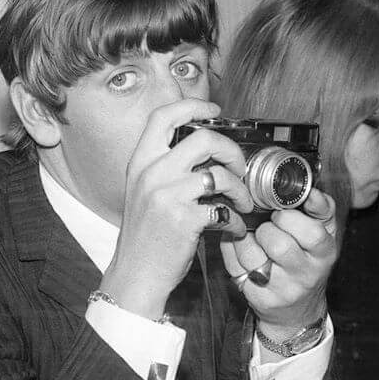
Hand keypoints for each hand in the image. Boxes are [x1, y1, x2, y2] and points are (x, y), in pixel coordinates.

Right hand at [103, 102, 252, 317]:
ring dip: (240, 189)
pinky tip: (232, 228)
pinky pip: (224, 210)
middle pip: (203, 138)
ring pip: (220, 175)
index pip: (164, 116)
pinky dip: (235, 220)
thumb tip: (205, 151)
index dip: (192, 105)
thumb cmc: (145, 235)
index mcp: (140, 162)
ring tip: (242, 202)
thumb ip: (166, 168)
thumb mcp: (145, 191)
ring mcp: (168, 195)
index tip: (214, 111)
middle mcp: (152, 173)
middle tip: (238, 167)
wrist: (136, 273)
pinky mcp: (185, 219)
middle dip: (231, 150)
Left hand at [220, 189, 338, 338]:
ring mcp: (281, 290)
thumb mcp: (323, 234)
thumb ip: (321, 209)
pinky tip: (240, 247)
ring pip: (251, 254)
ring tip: (252, 236)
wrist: (296, 308)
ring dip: (245, 237)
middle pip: (279, 246)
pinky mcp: (259, 299)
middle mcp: (305, 276)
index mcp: (324, 255)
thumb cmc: (307, 260)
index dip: (291, 218)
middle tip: (267, 225)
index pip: (312, 234)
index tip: (282, 212)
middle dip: (267, 228)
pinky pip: (234, 266)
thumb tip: (310, 191)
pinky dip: (231, 249)